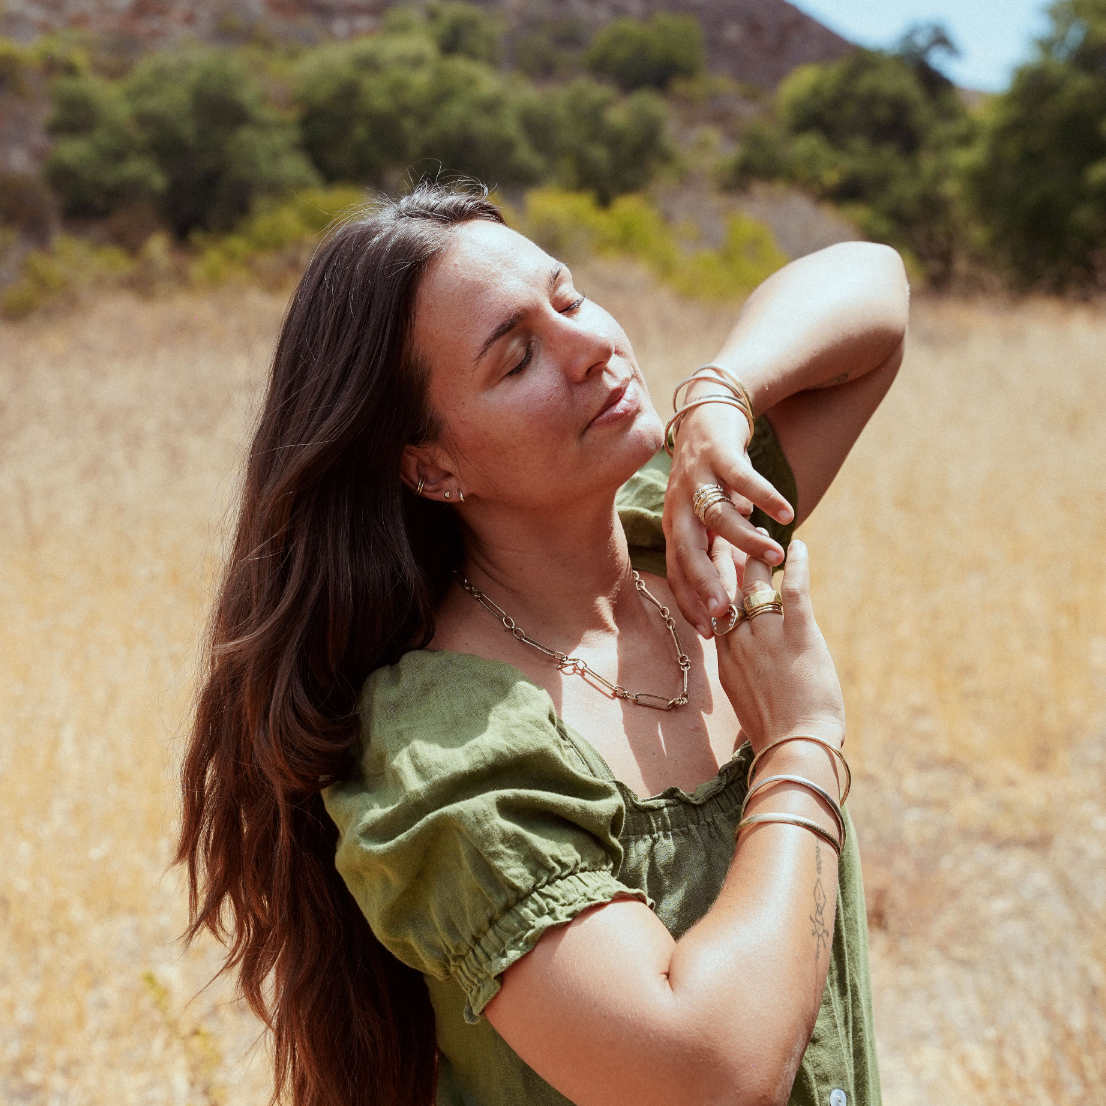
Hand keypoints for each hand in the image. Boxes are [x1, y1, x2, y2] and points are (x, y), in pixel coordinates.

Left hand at [662, 399, 793, 635]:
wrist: (707, 414)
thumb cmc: (711, 478)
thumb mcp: (707, 517)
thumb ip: (717, 550)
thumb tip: (735, 595)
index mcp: (675, 525)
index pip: (677, 572)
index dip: (690, 603)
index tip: (710, 634)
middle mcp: (678, 504)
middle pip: (687, 549)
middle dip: (705, 583)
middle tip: (727, 611)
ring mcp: (696, 477)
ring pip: (718, 516)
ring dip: (746, 540)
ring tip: (776, 557)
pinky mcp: (718, 453)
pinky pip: (742, 480)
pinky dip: (764, 497)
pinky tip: (787, 513)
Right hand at [712, 539, 844, 753]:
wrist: (794, 747)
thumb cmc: (777, 737)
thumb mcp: (749, 707)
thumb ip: (746, 685)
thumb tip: (753, 687)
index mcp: (725, 661)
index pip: (716, 614)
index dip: (715, 587)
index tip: (715, 567)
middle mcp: (739, 643)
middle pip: (728, 591)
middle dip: (729, 562)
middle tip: (735, 540)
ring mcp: (766, 636)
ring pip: (756, 584)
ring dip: (760, 558)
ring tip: (767, 539)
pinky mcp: (798, 634)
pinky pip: (794, 589)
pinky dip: (798, 565)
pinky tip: (801, 547)